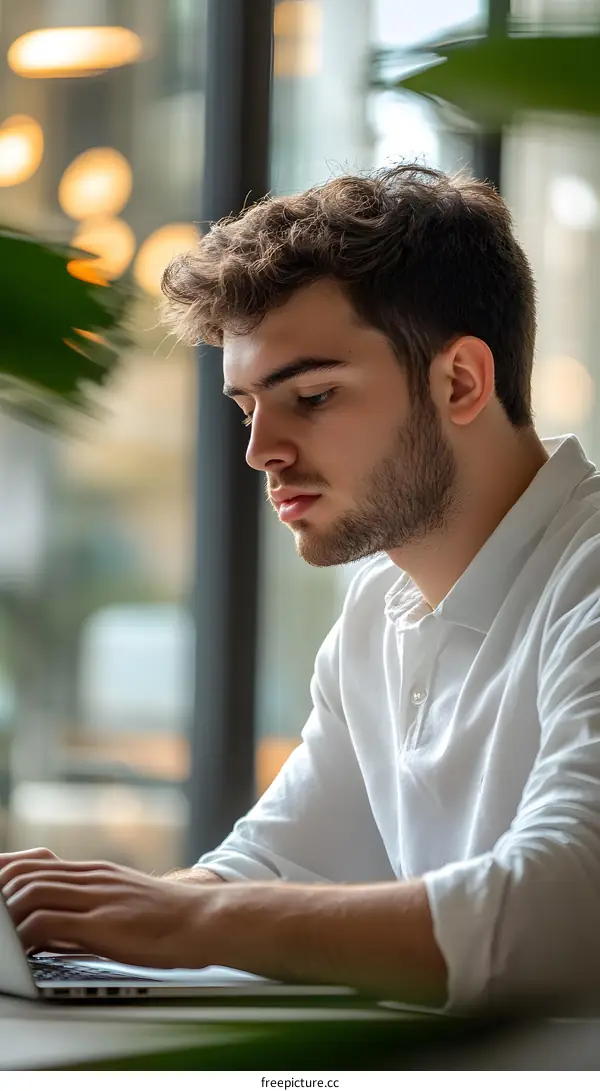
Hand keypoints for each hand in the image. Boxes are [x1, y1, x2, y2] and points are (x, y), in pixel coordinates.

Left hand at [0, 850, 217, 967]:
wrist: (205, 919)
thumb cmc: (170, 919)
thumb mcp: (124, 901)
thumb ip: (91, 906)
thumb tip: (56, 926)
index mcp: (96, 872)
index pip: (36, 862)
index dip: (6, 871)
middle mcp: (92, 878)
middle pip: (26, 872)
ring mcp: (97, 897)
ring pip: (32, 891)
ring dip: (7, 912)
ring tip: (0, 933)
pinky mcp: (102, 922)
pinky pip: (48, 921)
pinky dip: (24, 934)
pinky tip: (19, 950)